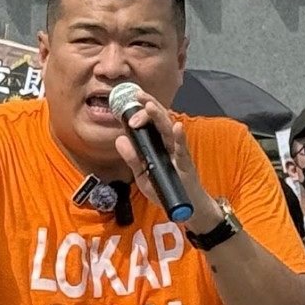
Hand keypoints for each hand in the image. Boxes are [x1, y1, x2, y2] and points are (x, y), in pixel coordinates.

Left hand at [110, 91, 208, 218]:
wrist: (185, 207)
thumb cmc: (164, 188)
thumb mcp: (142, 174)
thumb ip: (132, 158)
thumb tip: (119, 139)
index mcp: (157, 144)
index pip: (149, 122)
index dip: (139, 110)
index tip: (127, 101)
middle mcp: (168, 144)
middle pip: (159, 120)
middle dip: (148, 106)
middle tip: (137, 97)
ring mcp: (178, 153)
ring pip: (169, 129)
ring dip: (159, 116)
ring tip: (149, 105)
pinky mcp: (185, 164)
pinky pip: (182, 149)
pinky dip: (179, 137)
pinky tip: (176, 127)